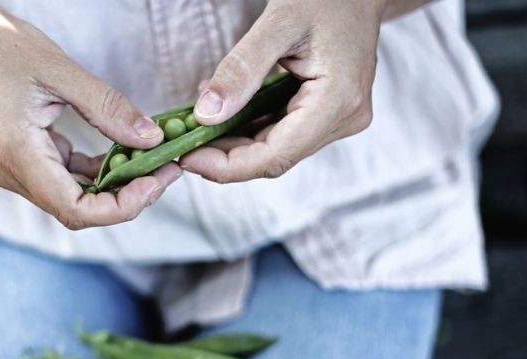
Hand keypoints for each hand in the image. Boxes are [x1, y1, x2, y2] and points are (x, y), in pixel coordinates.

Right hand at [0, 1, 179, 228]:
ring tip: (148, 162)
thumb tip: (151, 138)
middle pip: (74, 209)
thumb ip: (107, 107)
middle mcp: (7, 171)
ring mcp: (7, 169)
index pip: (73, 209)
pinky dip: (89, 172)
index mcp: (15, 152)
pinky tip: (115, 154)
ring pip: (67, 197)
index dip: (119, 208)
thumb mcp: (59, 70)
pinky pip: (57, 179)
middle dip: (124, 197)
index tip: (153, 184)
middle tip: (164, 171)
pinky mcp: (13, 160)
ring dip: (109, 186)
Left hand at [180, 0, 386, 181]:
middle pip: (273, 158)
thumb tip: (205, 115)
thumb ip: (241, 70)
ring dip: (233, 144)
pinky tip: (220, 119)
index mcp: (338, 101)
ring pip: (274, 150)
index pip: (275, 156)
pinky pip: (281, 134)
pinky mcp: (326, 116)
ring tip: (195, 130)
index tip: (187, 158)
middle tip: (182, 146)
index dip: (227, 166)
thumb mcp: (278, 23)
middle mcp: (344, 119)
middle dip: (224, 156)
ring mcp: (338, 120)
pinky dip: (248, 129)